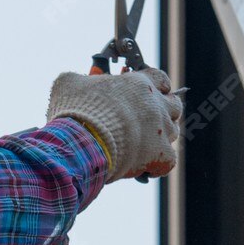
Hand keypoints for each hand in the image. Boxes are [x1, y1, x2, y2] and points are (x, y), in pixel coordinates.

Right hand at [47, 66, 182, 180]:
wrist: (81, 143)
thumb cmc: (75, 111)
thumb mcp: (69, 84)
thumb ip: (80, 80)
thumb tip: (75, 83)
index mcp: (138, 84)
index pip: (161, 78)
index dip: (157, 85)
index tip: (151, 90)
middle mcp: (155, 105)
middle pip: (174, 105)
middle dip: (163, 110)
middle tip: (148, 119)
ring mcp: (160, 130)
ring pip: (173, 132)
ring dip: (160, 137)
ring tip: (143, 144)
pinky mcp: (160, 155)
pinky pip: (169, 160)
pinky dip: (158, 164)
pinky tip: (145, 166)